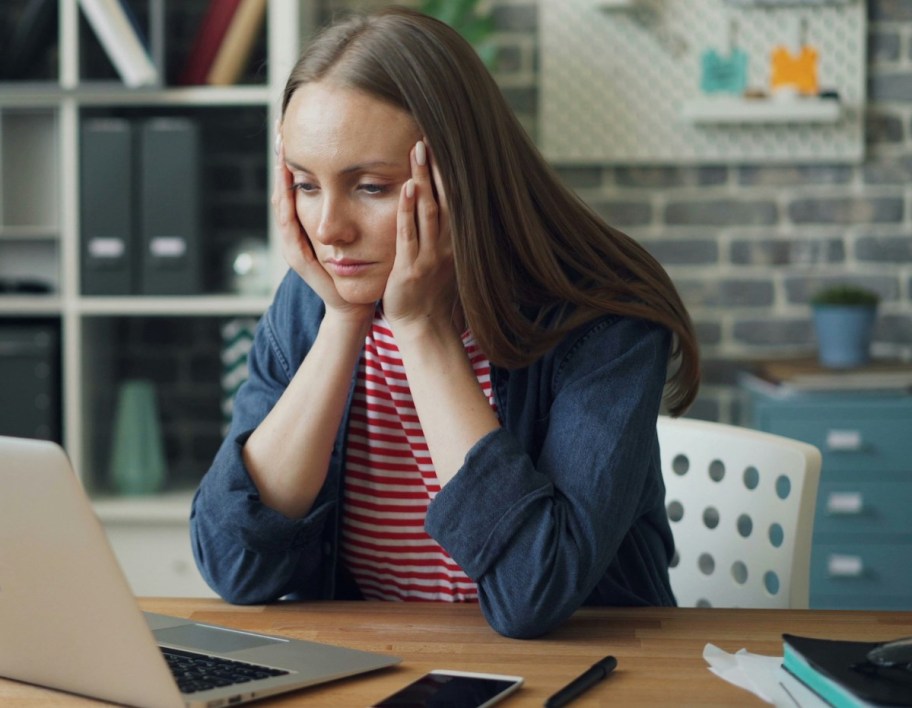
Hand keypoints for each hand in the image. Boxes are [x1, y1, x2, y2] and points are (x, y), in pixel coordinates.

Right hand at [272, 131, 372, 323]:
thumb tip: (366, 175)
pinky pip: (289, 227)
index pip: (296, 185)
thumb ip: (354, 207)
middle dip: (280, 161)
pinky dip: (287, 206)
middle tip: (279, 132)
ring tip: (280, 152)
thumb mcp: (355, 231)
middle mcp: (295, 233)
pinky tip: (287, 187)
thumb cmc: (359, 267)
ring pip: (282, 205)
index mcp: (307, 225)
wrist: (353, 304)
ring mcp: (293, 245)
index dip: (293, 161)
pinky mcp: (299, 257)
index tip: (293, 131)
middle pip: (283, 189)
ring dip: (279, 179)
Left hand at [383, 139, 459, 333]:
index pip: (453, 198)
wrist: (424, 327)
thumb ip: (442, 232)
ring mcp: (430, 257)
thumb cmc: (429, 292)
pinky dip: (407, 211)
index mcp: (454, 241)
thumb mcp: (441, 258)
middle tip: (428, 135)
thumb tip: (440, 204)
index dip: (448, 172)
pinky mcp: (411, 268)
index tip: (441, 144)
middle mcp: (447, 245)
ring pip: (429, 211)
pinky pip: (409, 235)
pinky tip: (404, 188)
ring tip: (418, 150)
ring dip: (423, 179)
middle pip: (444, 198)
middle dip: (436, 167)